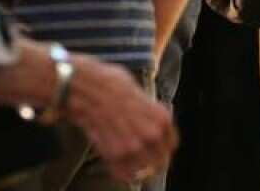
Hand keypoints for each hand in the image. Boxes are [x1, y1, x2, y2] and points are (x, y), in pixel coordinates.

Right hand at [66, 56, 177, 181]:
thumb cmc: (111, 85)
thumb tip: (146, 121)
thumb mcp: (140, 93)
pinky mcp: (115, 154)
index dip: (163, 148)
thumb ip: (148, 112)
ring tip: (129, 161)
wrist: (88, 88)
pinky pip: (124, 174)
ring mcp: (134, 146)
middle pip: (160, 161)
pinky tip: (118, 165)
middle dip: (151, 161)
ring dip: (137, 168)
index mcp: (162, 118)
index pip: (171, 145)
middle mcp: (152, 134)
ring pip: (143, 170)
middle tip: (142, 159)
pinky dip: (122, 173)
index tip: (156, 150)